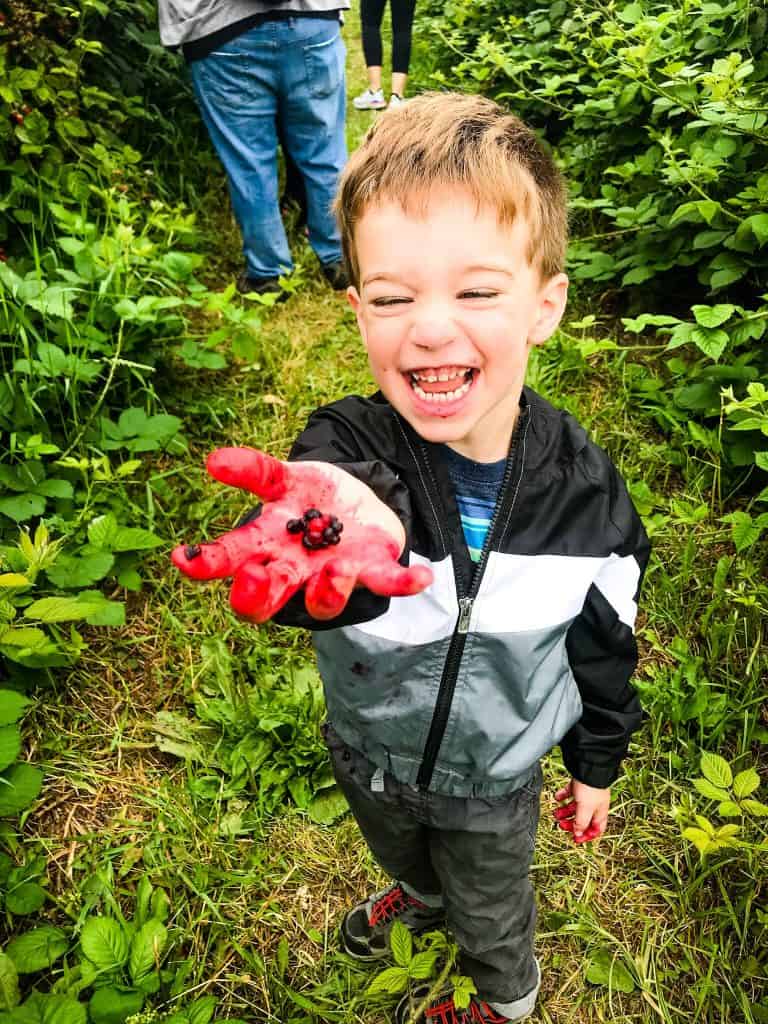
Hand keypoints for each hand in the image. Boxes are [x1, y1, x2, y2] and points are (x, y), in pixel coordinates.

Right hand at [171, 447, 432, 622]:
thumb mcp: (284, 478)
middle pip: (264, 599)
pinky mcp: (371, 571)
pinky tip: (421, 576)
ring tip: (336, 570)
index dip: (205, 564)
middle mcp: (293, 572)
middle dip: (256, 594)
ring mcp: (332, 576)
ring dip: (328, 590)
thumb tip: (213, 459)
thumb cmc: (310, 497)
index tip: (183, 558)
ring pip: (323, 601)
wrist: (357, 506)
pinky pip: (386, 582)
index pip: (228, 562)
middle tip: (256, 576)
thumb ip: (254, 472)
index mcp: (265, 547)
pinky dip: (404, 582)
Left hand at [553, 779, 609, 843]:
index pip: (596, 829)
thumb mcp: (586, 809)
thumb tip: (578, 834)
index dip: (586, 836)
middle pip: (583, 819)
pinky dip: (563, 796)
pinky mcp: (579, 784)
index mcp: (600, 812)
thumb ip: (581, 823)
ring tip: (555, 813)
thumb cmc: (592, 787)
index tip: (575, 839)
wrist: (589, 766)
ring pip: (575, 807)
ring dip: (565, 811)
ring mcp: (587, 794)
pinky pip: (570, 793)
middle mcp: (594, 804)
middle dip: (572, 823)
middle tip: (561, 825)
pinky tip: (557, 797)